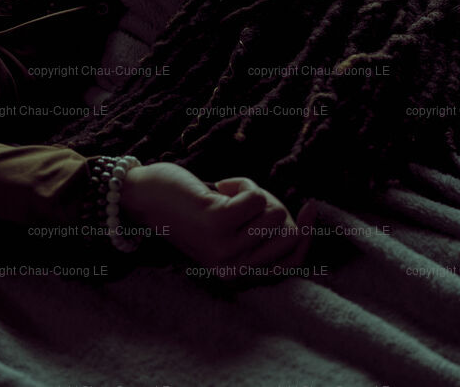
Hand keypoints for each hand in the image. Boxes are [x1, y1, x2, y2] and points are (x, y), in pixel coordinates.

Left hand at [120, 162, 314, 275]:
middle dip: (274, 205)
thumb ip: (264, 233)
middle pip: (287, 232)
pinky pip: (256, 196)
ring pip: (273, 211)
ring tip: (225, 195)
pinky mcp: (218, 224)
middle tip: (245, 197)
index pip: (291, 263)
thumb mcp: (232, 229)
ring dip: (253, 192)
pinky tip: (217, 188)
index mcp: (239, 276)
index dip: (307, 236)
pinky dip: (241, 183)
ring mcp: (226, 250)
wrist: (147, 197)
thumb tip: (306, 219)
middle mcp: (234, 271)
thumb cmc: (193, 209)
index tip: (312, 207)